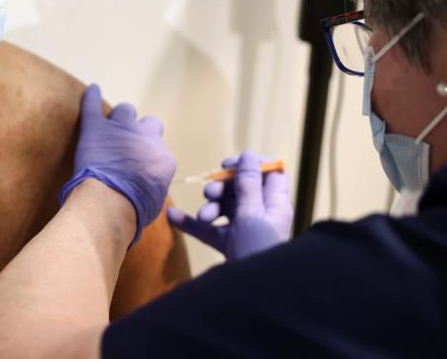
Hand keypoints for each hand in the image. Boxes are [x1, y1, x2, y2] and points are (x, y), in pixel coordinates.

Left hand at [59, 84, 176, 245]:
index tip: (139, 167)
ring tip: (112, 123)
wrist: (111, 202)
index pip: (159, 149)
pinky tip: (92, 89)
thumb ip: (152, 184)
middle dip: (140, 130)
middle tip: (129, 142)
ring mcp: (121, 128)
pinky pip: (92, 105)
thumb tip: (147, 185)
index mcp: (162, 156)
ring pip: (124, 110)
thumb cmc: (132, 210)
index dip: (148, 157)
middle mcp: (146, 136)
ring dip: (120, 116)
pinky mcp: (96, 127)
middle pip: (148, 123)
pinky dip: (92, 97)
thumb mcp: (155, 200)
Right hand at [167, 151, 292, 260]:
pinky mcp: (230, 244)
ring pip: (224, 208)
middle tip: (209, 193)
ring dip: (209, 208)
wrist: (254, 292)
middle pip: (240, 189)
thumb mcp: (252, 212)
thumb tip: (248, 155)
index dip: (249, 165)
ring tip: (203, 218)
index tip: (229, 166)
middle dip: (221, 188)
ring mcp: (244, 229)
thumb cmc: (259, 248)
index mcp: (274, 202)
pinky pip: (210, 229)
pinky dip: (193, 223)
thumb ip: (248, 183)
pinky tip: (172, 216)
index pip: (268, 174)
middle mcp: (261, 213)